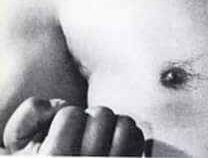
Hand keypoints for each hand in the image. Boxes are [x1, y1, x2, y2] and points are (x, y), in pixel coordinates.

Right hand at [3, 97, 144, 155]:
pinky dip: (128, 135)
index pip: (71, 114)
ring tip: (99, 137)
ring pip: (124, 124)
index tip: (62, 131)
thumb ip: (30, 115)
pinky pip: (137, 138)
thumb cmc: (41, 157)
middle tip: (82, 134)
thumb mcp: (21, 141)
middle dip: (91, 118)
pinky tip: (113, 143)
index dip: (67, 116)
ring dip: (113, 125)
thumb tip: (59, 104)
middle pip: (101, 115)